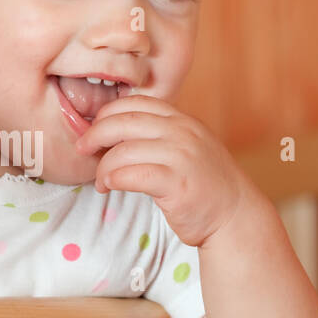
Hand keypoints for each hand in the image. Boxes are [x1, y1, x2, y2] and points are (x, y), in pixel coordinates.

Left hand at [74, 94, 253, 247]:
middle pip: (123, 121)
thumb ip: (157, 135)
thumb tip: (109, 132)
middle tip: (82, 149)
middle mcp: (183, 132)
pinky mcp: (177, 183)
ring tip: (101, 181)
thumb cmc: (202, 184)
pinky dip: (113, 180)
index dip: (107, 114)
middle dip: (95, 134)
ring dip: (103, 167)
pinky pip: (131, 175)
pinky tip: (110, 187)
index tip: (93, 130)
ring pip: (123, 151)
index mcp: (182, 120)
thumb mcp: (185, 147)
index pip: (134, 103)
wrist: (235, 215)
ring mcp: (182, 156)